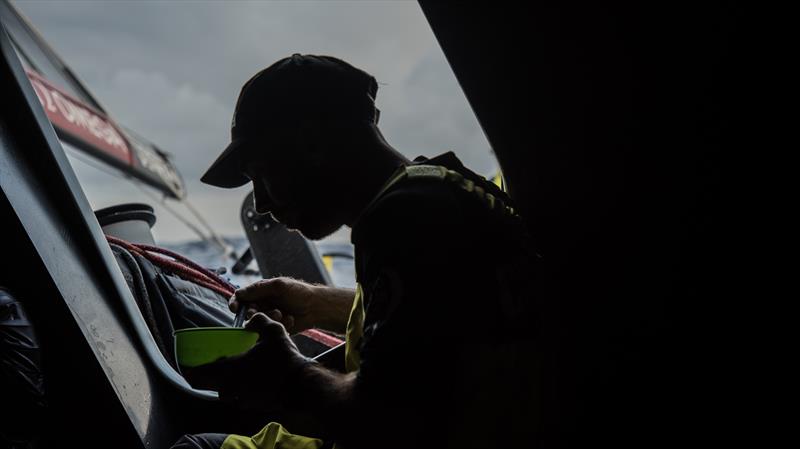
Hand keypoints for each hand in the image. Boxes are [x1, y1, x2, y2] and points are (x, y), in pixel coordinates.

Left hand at [184, 312, 311, 410]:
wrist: (302, 386)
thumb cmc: (284, 359)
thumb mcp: (273, 332)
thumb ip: (260, 321)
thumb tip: (254, 316)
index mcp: (228, 370)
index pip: (195, 376)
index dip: (187, 369)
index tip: (186, 362)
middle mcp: (230, 388)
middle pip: (206, 385)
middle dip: (206, 373)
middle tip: (210, 362)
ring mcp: (241, 400)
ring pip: (223, 391)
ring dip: (223, 381)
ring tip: (232, 369)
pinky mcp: (253, 405)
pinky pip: (238, 397)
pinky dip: (239, 388)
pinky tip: (251, 377)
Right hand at [230, 277, 323, 332]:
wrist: (316, 308)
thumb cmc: (300, 293)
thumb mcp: (279, 286)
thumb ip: (259, 289)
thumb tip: (239, 293)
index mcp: (261, 292)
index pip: (240, 297)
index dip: (235, 303)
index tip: (235, 308)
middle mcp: (262, 304)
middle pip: (246, 311)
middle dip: (254, 312)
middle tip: (266, 311)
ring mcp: (268, 316)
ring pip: (257, 322)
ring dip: (269, 318)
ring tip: (281, 314)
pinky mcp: (274, 327)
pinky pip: (268, 329)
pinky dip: (279, 324)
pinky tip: (290, 319)